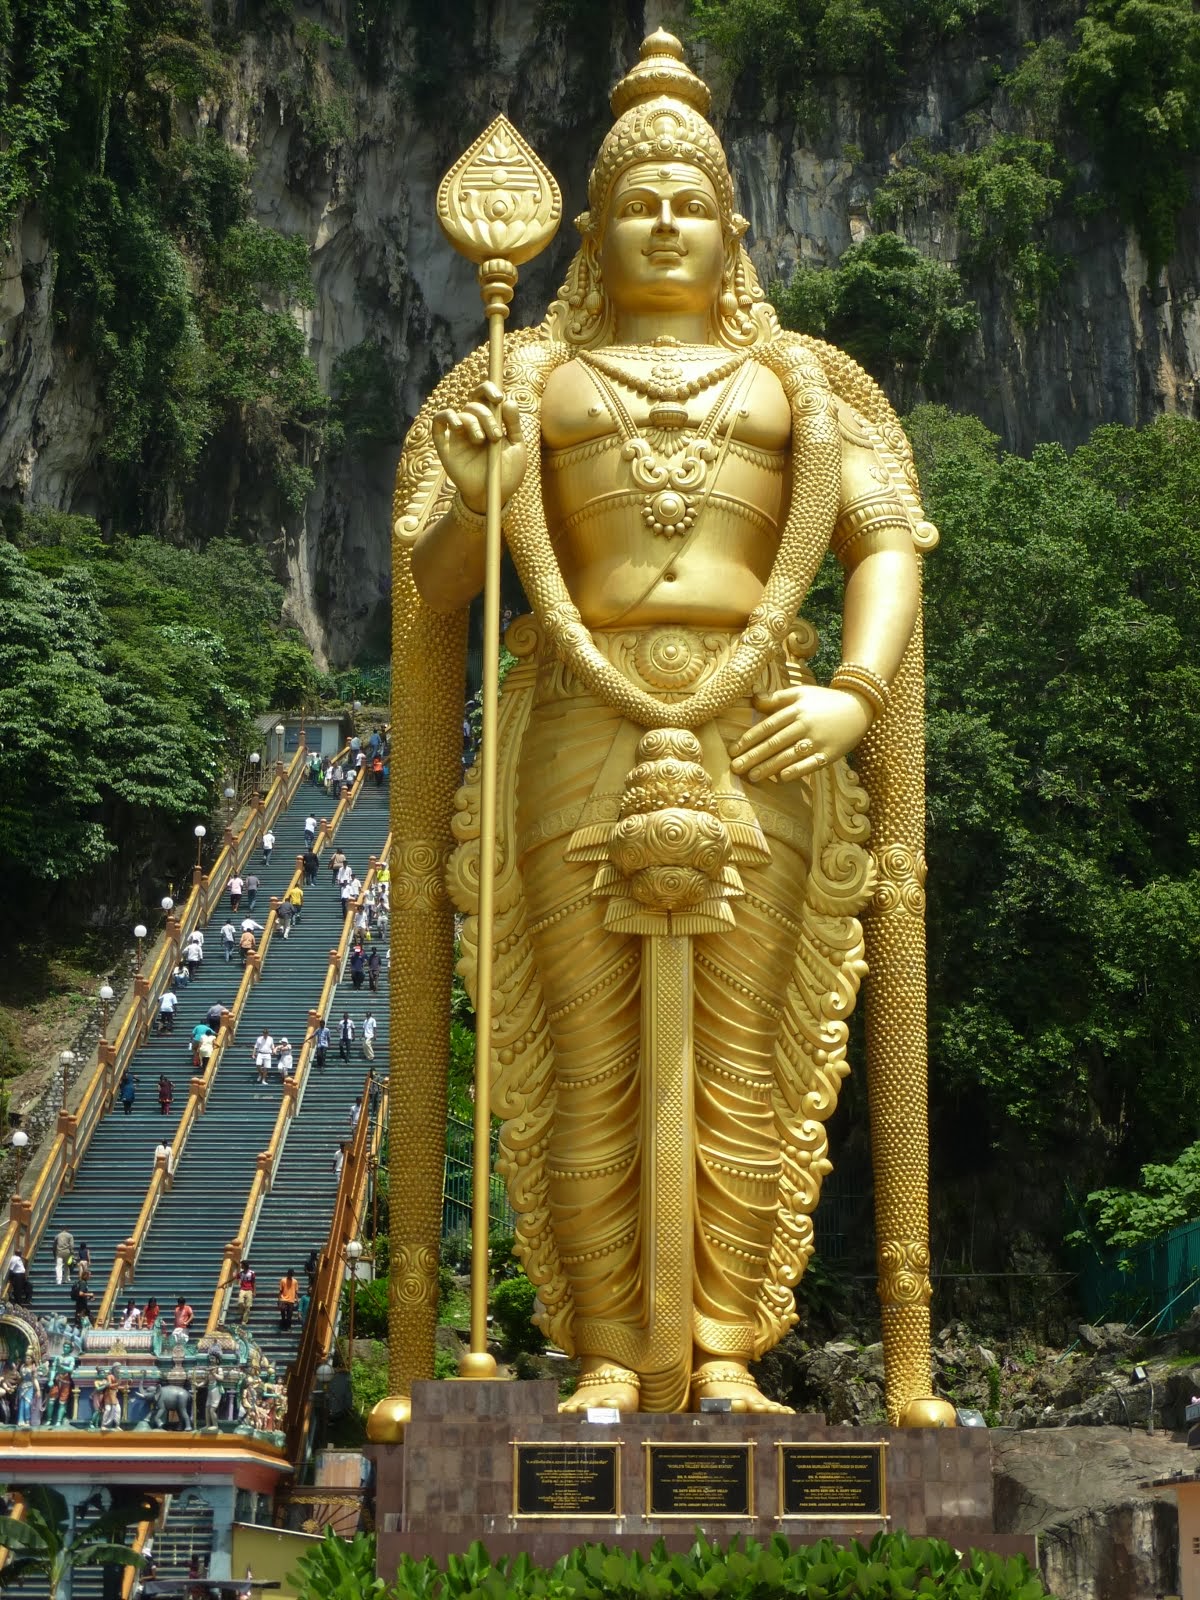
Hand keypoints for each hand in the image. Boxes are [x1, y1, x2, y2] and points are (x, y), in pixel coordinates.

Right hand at [433, 380, 526, 512]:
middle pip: (474, 404)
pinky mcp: (445, 446)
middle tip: (495, 436)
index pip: (485, 396)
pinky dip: (447, 417)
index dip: (489, 389)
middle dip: (487, 415)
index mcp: (490, 421)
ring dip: (474, 423)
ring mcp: (458, 435)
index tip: (499, 398)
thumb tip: (509, 401)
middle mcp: (473, 425)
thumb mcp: (516, 448)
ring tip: (482, 441)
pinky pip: (438, 423)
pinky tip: (457, 426)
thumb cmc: (506, 474)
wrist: (493, 497)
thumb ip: (513, 425)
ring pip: (461, 414)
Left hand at [729, 685, 872, 782]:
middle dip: (753, 756)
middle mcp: (806, 725)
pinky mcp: (830, 753)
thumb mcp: (801, 693)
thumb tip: (753, 700)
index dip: (749, 738)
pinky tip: (781, 778)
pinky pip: (811, 764)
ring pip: (790, 755)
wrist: (859, 707)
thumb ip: (777, 698)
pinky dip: (797, 771)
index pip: (768, 726)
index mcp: (797, 710)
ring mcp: (819, 740)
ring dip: (769, 767)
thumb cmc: (824, 701)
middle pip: (775, 743)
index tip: (733, 750)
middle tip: (735, 768)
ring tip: (752, 776)